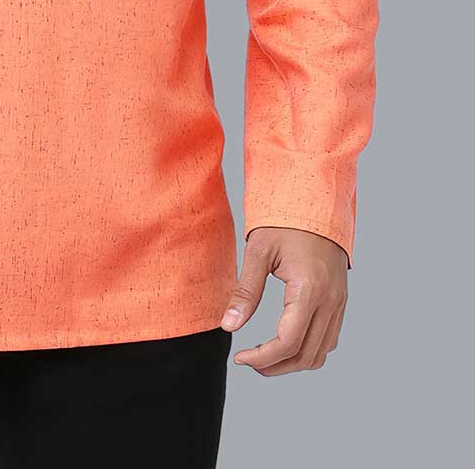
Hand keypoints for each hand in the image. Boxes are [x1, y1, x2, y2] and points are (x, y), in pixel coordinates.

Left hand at [218, 226, 348, 374]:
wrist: (316, 202)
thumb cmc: (285, 222)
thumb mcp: (258, 251)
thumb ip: (245, 291)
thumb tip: (228, 327)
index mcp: (310, 289)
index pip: (288, 342)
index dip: (262, 357)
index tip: (240, 358)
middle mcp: (330, 301)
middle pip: (306, 356)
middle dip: (275, 366)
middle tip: (248, 361)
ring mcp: (339, 303)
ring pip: (321, 353)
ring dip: (292, 363)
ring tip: (264, 357)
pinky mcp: (340, 302)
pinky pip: (329, 340)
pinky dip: (308, 350)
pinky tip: (286, 342)